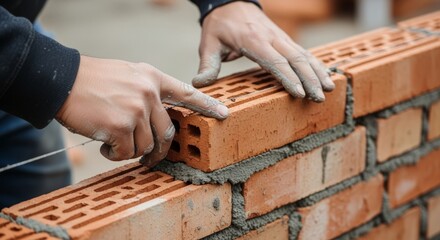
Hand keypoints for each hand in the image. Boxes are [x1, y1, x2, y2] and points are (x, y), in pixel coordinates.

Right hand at [56, 56, 227, 165]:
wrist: (62, 80)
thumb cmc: (93, 80)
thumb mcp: (128, 75)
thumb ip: (147, 92)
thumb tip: (159, 120)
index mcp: (152, 78)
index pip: (186, 93)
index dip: (206, 105)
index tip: (224, 114)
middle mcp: (149, 92)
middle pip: (167, 131)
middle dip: (159, 149)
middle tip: (150, 159)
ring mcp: (137, 108)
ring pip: (146, 145)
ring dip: (130, 150)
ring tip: (113, 139)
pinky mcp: (122, 125)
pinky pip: (127, 152)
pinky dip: (115, 154)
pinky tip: (105, 144)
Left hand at [193, 1, 333, 101]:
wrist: (231, 2)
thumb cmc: (219, 25)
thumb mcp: (208, 44)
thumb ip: (207, 65)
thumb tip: (199, 85)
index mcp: (253, 40)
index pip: (274, 61)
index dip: (288, 77)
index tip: (299, 93)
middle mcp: (271, 38)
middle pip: (295, 59)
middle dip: (309, 79)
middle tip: (318, 98)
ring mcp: (280, 37)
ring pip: (304, 54)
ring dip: (318, 72)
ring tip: (329, 89)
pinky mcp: (285, 38)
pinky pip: (304, 51)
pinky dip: (316, 64)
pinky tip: (326, 75)